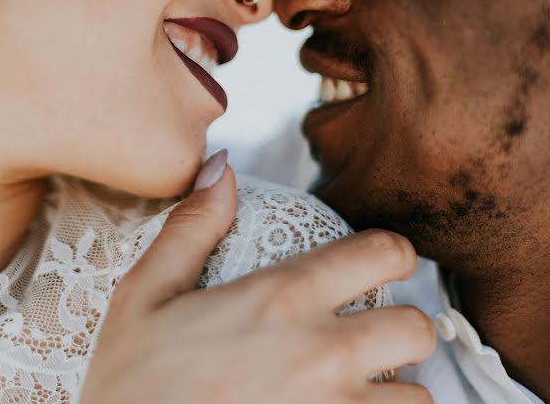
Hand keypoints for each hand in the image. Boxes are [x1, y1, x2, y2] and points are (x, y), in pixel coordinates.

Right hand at [80, 157, 435, 403]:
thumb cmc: (131, 385)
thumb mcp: (142, 295)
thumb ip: (191, 228)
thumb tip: (221, 167)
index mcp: (280, 299)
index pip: (383, 252)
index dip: (392, 253)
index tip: (380, 265)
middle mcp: (323, 353)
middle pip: (418, 328)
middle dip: (401, 328)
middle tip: (369, 337)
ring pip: (418, 396)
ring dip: (393, 391)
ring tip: (355, 390)